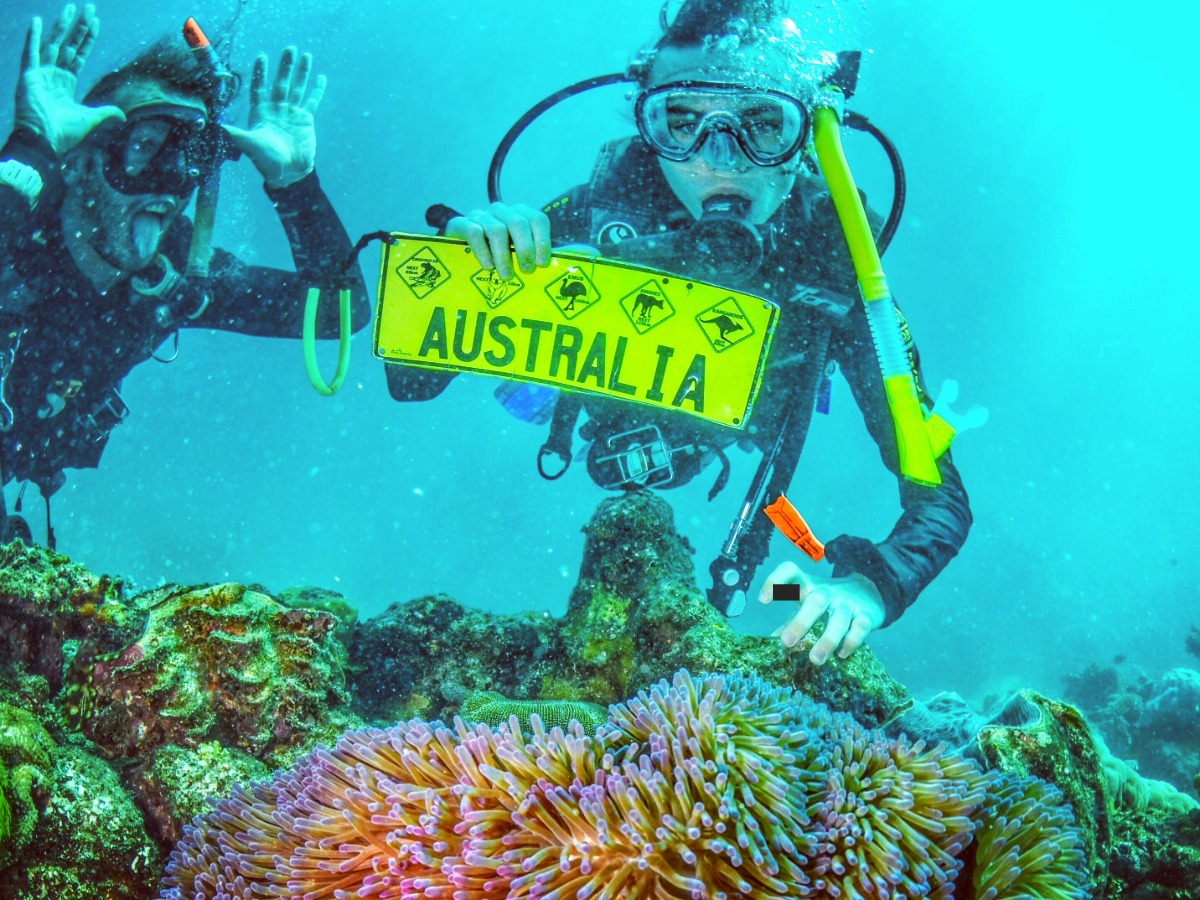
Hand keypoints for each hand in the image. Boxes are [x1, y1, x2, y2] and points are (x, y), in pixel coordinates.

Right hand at [16, 4, 122, 154]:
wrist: (46, 140)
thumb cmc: (65, 132)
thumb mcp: (91, 119)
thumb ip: (106, 113)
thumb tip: (123, 116)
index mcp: (66, 84)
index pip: (79, 55)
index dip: (87, 39)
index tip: (95, 23)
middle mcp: (54, 75)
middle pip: (69, 45)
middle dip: (79, 28)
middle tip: (88, 8)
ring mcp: (41, 74)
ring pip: (54, 44)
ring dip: (62, 26)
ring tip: (71, 9)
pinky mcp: (30, 76)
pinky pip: (31, 53)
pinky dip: (34, 38)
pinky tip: (38, 22)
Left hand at [223, 47, 323, 188]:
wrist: (288, 173)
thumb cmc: (266, 161)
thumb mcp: (250, 145)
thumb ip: (236, 134)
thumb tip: (217, 126)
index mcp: (261, 112)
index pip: (259, 88)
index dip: (260, 73)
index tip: (262, 56)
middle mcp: (276, 109)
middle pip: (280, 83)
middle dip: (285, 66)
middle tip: (290, 49)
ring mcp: (291, 113)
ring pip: (297, 88)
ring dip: (301, 72)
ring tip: (306, 55)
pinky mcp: (305, 120)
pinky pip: (311, 101)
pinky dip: (316, 90)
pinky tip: (320, 77)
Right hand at [445, 202, 551, 279]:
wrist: (456, 251)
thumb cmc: (495, 256)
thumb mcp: (517, 254)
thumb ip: (538, 255)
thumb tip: (569, 260)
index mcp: (519, 214)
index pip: (537, 219)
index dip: (542, 241)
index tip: (543, 264)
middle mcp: (501, 211)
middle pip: (518, 223)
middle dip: (525, 249)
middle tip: (527, 271)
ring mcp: (480, 215)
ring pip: (497, 229)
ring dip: (504, 255)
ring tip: (507, 276)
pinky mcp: (460, 223)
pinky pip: (474, 233)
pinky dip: (483, 251)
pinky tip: (488, 267)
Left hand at [759, 563, 884, 664]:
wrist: (868, 591)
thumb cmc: (827, 603)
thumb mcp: (806, 606)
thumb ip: (788, 622)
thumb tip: (768, 643)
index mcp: (807, 585)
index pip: (791, 571)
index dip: (775, 580)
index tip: (762, 600)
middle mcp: (826, 592)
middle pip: (815, 601)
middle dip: (801, 622)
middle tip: (786, 642)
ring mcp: (847, 603)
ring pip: (838, 618)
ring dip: (827, 640)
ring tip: (815, 660)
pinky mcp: (866, 615)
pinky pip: (860, 628)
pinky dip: (851, 642)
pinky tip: (841, 654)